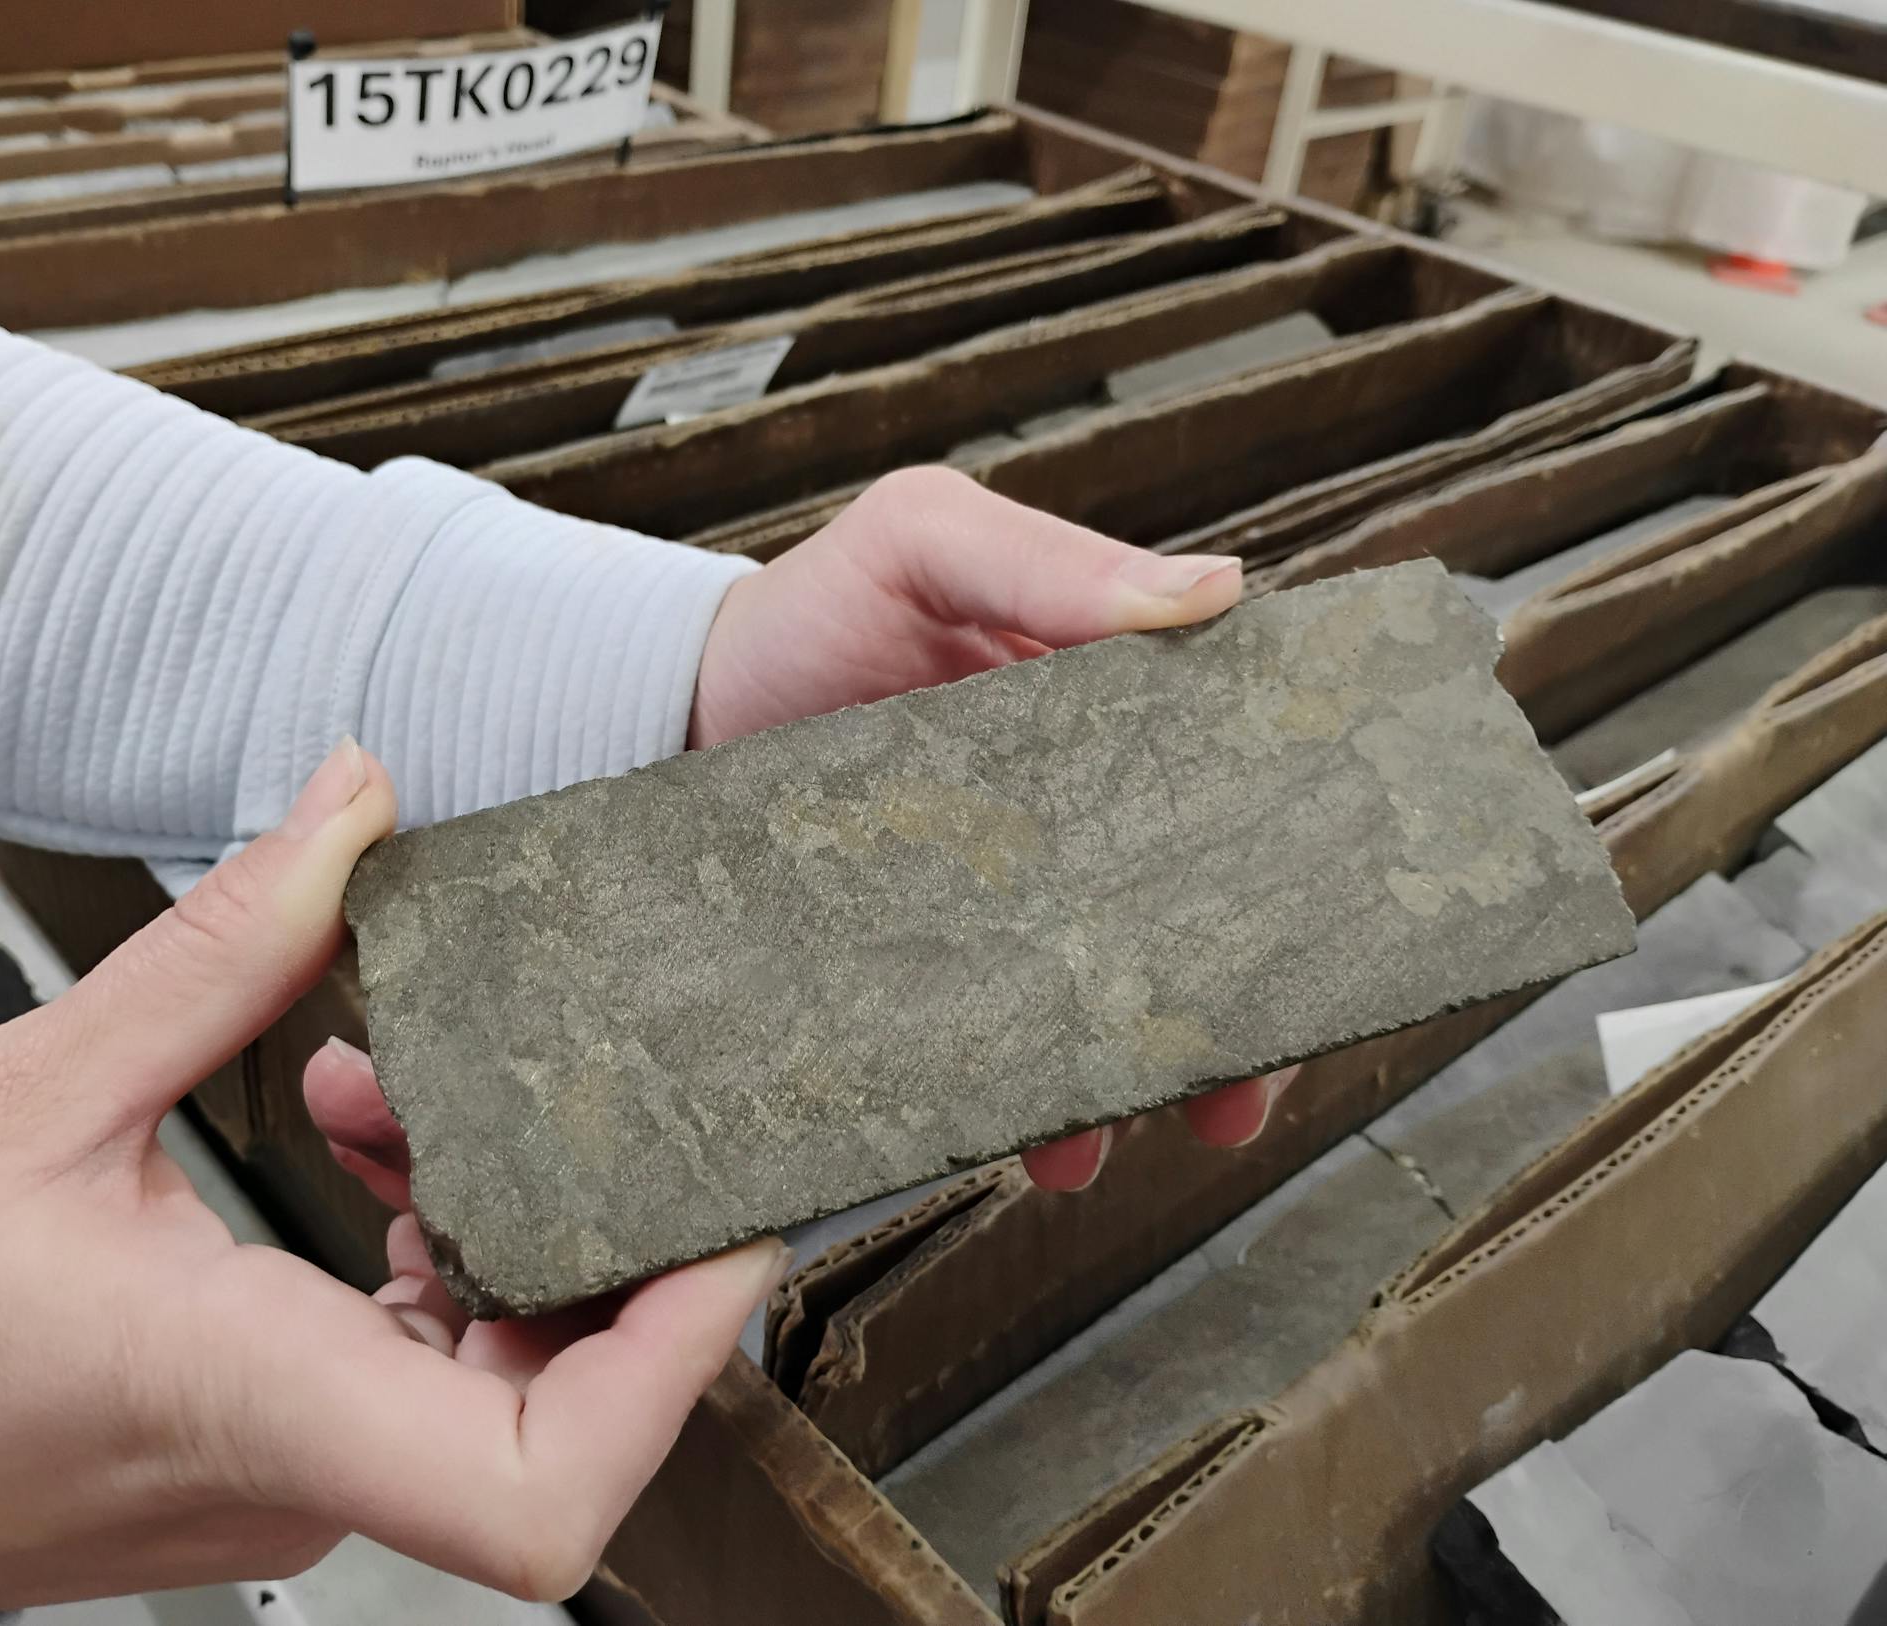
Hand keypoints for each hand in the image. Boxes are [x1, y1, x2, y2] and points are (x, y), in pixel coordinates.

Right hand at [0, 742, 782, 1610]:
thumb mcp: (38, 1089)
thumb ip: (224, 944)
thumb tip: (353, 807)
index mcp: (253, 1394)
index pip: (541, 1487)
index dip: (673, 1361)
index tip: (721, 1230)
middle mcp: (301, 1466)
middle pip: (568, 1417)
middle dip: (615, 1245)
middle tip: (602, 1103)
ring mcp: (294, 1476)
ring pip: (504, 1386)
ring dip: (512, 1225)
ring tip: (415, 1098)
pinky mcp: (275, 1451)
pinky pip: (425, 1374)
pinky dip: (438, 1252)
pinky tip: (368, 1146)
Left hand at [689, 468, 1295, 1186]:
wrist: (667, 716)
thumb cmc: (807, 615)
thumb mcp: (924, 542)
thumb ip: (1048, 562)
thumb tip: (1220, 592)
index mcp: (1101, 713)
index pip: (1227, 781)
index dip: (1281, 854)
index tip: (1326, 920)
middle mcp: (1068, 820)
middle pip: (1178, 920)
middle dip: (1219, 1008)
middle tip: (1236, 1086)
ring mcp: (998, 906)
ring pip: (1097, 1001)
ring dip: (1130, 1075)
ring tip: (1114, 1128)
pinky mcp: (925, 971)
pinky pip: (995, 1046)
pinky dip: (1024, 1101)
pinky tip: (1032, 1137)